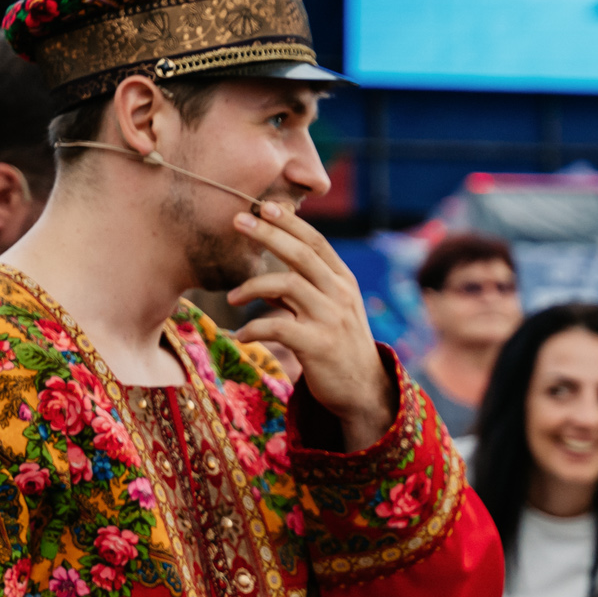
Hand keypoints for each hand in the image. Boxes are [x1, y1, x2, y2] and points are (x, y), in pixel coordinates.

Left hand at [227, 202, 393, 450]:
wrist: (364, 390)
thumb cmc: (341, 346)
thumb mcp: (331, 310)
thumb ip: (305, 287)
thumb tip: (267, 268)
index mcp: (344, 281)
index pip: (316, 241)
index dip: (290, 221)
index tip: (264, 206)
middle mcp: (340, 295)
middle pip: (301, 254)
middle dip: (268, 233)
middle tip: (238, 220)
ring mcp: (331, 319)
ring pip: (286, 285)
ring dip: (252, 286)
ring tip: (233, 297)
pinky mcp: (318, 346)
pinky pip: (276, 327)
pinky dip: (252, 328)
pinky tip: (240, 334)